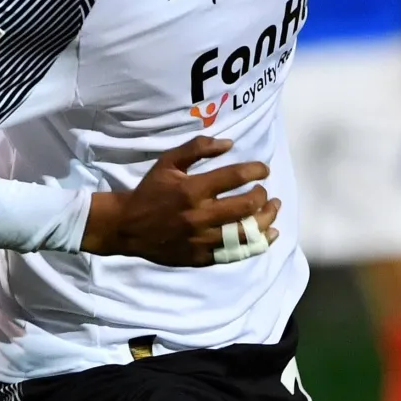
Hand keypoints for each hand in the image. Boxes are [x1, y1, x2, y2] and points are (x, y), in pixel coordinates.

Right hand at [80, 136, 280, 266]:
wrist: (128, 226)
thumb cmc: (150, 191)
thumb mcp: (167, 162)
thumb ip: (197, 148)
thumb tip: (229, 143)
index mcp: (192, 190)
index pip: (235, 176)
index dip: (256, 170)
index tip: (263, 169)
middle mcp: (200, 215)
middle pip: (246, 206)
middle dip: (263, 196)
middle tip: (264, 192)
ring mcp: (202, 239)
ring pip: (247, 233)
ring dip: (266, 220)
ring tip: (272, 211)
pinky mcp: (202, 257)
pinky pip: (237, 252)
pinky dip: (257, 244)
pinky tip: (267, 235)